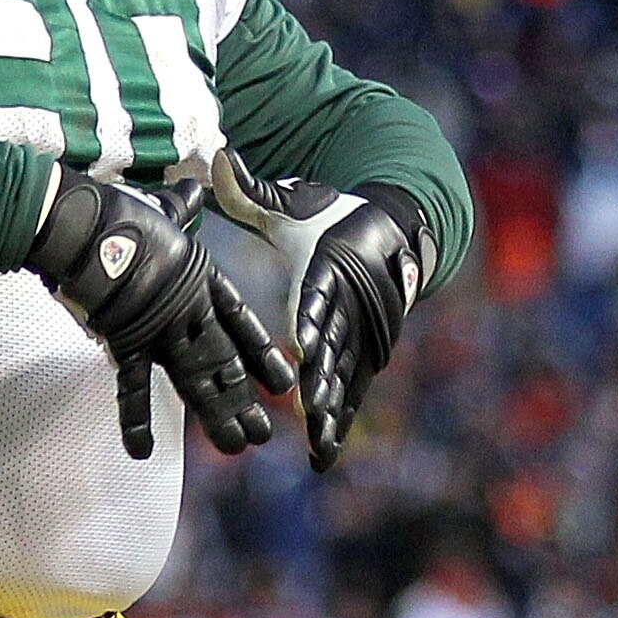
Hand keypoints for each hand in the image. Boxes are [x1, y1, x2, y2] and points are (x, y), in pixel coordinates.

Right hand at [26, 171, 293, 460]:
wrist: (87, 227)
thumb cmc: (121, 214)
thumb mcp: (161, 209)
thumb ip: (180, 207)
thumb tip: (191, 186)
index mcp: (202, 282)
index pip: (242, 324)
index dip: (263, 354)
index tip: (283, 382)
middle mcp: (189, 313)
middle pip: (224, 364)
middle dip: (242, 400)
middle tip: (261, 434)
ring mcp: (160, 333)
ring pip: (195, 383)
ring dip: (215, 416)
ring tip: (234, 447)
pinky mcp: (127, 344)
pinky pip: (131, 389)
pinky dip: (135, 421)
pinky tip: (141, 453)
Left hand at [207, 152, 433, 470]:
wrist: (396, 230)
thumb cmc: (332, 216)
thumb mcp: (294, 202)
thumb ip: (253, 191)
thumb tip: (220, 160)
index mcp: (331, 267)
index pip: (320, 293)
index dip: (312, 316)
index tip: (301, 338)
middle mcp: (352, 305)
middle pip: (336, 343)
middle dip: (323, 373)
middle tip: (308, 401)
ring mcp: (363, 335)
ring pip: (345, 375)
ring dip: (331, 407)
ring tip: (316, 436)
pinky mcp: (366, 357)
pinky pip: (351, 396)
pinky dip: (338, 425)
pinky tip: (322, 458)